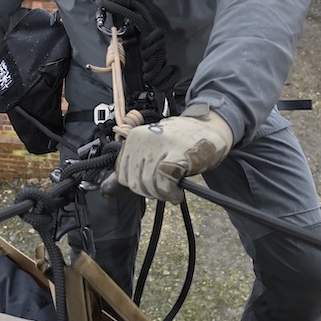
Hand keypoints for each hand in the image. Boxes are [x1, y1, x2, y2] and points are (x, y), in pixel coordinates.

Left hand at [115, 110, 232, 202]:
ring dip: (162, 195)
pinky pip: (166, 183)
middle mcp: (143, 139)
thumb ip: (135, 164)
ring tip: (172, 192)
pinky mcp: (178, 153)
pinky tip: (177, 194)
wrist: (208, 126)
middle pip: (135, 182)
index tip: (150, 187)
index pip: (122, 175)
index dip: (137, 186)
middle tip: (164, 191)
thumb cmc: (180, 140)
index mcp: (134, 137)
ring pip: (149, 184)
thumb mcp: (152, 146)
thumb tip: (113, 189)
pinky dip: (171, 194)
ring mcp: (160, 145)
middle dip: (150, 192)